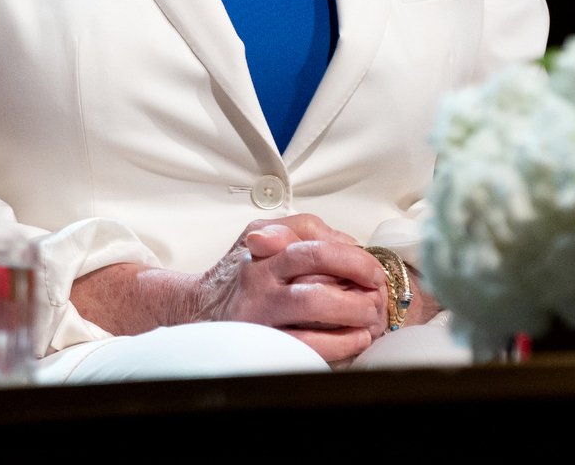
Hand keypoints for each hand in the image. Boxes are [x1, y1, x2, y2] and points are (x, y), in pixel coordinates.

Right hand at [189, 214, 389, 364]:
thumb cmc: (239, 271)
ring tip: (371, 321)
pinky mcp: (261, 344)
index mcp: (265, 251)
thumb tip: (347, 241)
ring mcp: (260, 316)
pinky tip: (355, 341)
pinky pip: (305, 347)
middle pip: (317, 282)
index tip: (374, 271)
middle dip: (358, 293)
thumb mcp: (261, 233)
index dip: (353, 260)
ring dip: (352, 320)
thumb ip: (303, 228)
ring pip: (312, 314)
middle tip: (377, 298)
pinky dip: (338, 345)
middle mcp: (260, 282)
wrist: (197, 307)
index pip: (315, 247)